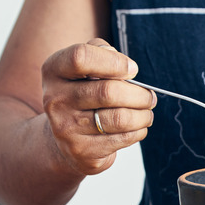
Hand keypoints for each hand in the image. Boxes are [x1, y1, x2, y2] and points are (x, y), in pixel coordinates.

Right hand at [41, 38, 155, 174]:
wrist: (64, 138)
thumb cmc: (82, 94)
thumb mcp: (84, 68)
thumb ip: (101, 53)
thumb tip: (127, 67)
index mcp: (54, 71)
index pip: (81, 57)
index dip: (114, 62)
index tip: (133, 70)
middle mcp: (55, 99)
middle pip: (108, 92)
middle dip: (139, 94)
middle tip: (149, 96)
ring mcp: (66, 128)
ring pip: (119, 118)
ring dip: (143, 115)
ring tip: (147, 111)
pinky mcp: (81, 150)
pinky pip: (122, 138)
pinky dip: (138, 131)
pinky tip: (138, 127)